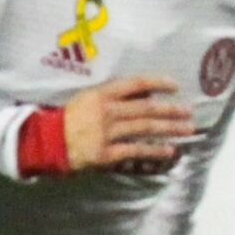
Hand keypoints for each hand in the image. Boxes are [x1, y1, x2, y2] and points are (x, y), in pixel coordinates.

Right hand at [66, 77, 194, 172]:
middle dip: (171, 110)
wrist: (45, 141)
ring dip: (170, 128)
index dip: (158, 82)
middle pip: (146, 108)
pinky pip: (135, 150)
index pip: (135, 84)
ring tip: (188, 129)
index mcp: (101, 95)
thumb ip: (114, 95)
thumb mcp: (88, 98)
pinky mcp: (105, 152)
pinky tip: (169, 151)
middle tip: (189, 111)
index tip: (175, 86)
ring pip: (145, 128)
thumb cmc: (70, 118)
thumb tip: (146, 93)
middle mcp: (106, 111)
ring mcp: (106, 133)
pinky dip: (154, 150)